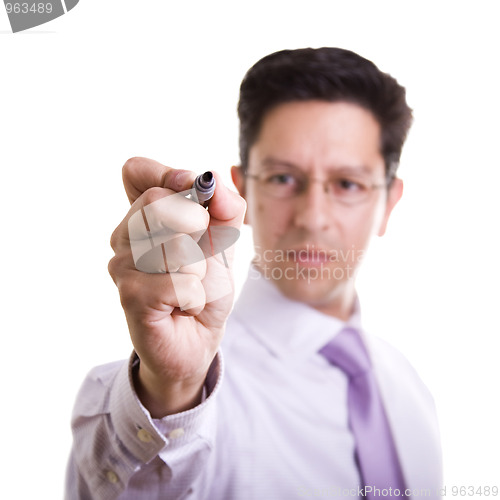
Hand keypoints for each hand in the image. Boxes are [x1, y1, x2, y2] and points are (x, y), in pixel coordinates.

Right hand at [108, 158, 245, 416]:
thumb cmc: (204, 285)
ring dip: (198, 268)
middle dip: (196, 227)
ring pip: (173, 244)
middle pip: (156, 201)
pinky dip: (195, 296)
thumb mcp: (224, 240)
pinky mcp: (130, 295)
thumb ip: (226, 207)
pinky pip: (177, 282)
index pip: (136, 170)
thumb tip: (215, 180)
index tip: (195, 195)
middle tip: (198, 257)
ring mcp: (122, 265)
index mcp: (143, 215)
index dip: (169, 176)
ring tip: (190, 285)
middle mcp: (124, 235)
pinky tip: (184, 306)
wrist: (198, 336)